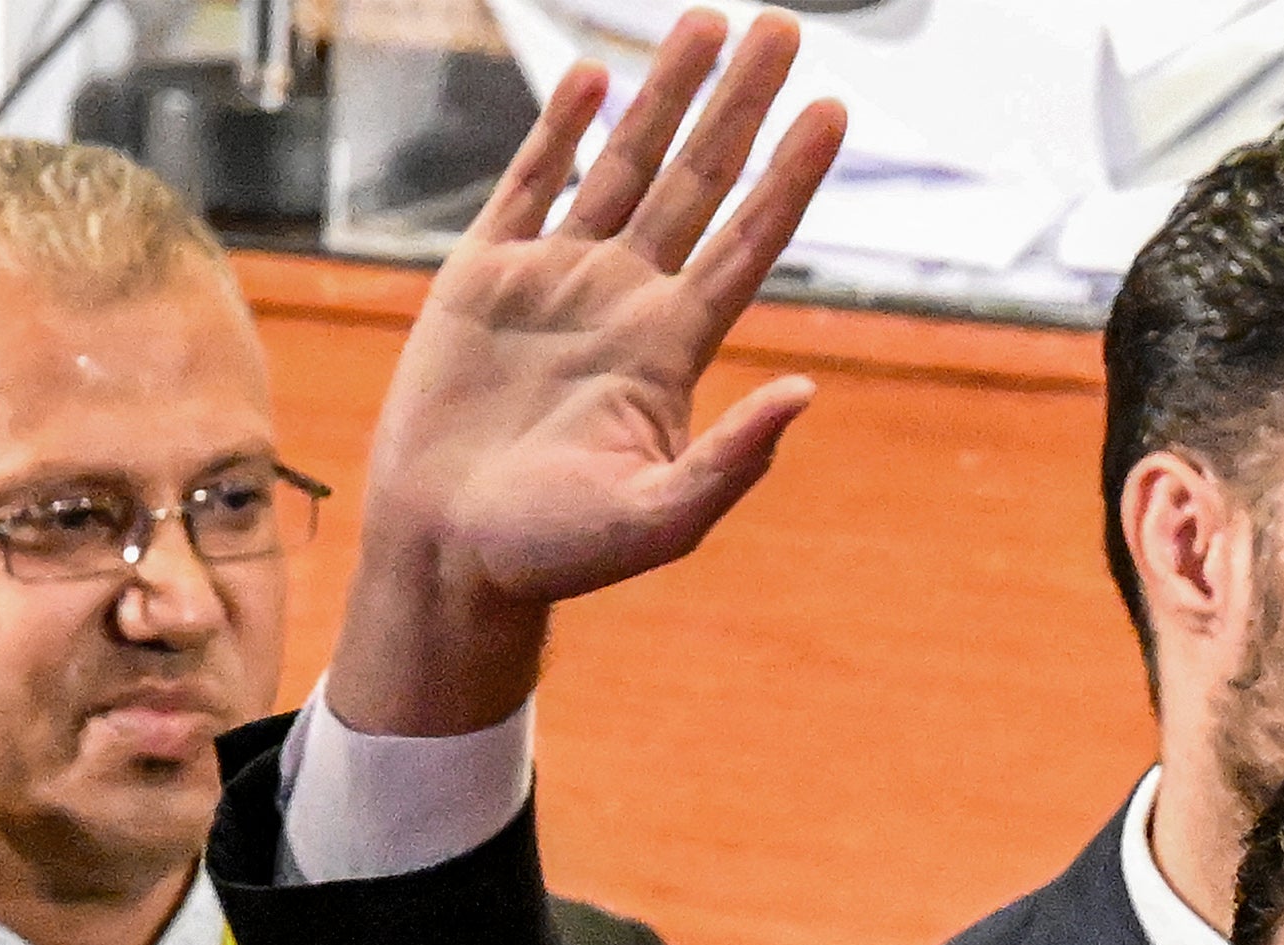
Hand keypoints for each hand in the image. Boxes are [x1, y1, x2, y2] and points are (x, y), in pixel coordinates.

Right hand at [332, 9, 848, 734]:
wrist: (449, 554)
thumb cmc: (555, 552)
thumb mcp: (662, 518)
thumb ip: (734, 459)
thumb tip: (806, 394)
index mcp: (671, 349)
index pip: (747, 240)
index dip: (791, 175)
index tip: (834, 110)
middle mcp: (625, 301)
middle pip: (699, 181)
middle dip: (741, 104)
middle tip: (783, 27)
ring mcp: (556, 282)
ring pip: (624, 165)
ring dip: (665, 94)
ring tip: (708, 24)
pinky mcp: (484, 278)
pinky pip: (531, 186)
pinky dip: (559, 131)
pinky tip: (593, 79)